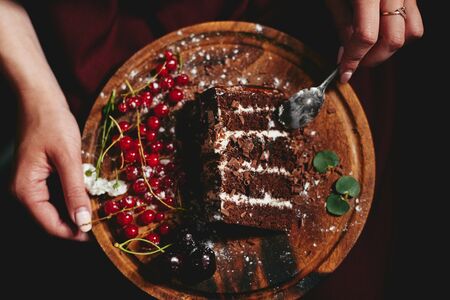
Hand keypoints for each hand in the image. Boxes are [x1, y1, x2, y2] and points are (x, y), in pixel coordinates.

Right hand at [11, 91, 91, 240]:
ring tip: (102, 208)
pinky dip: (74, 196)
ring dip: (78, 209)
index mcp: (26, 190)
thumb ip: (75, 191)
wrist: (41, 98)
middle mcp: (25, 191)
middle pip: (54, 219)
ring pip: (57, 208)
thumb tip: (83, 222)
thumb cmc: (52, 123)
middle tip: (105, 220)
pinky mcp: (41, 176)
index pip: (51, 225)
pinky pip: (58, 194)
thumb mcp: (68, 157)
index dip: (76, 232)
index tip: (100, 234)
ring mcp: (32, 184)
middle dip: (79, 221)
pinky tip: (91, 193)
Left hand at [326, 0, 423, 81]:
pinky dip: (399, 35)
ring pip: (409, 33)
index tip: (344, 74)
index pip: (366, 37)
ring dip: (388, 49)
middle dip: (372, 59)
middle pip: (392, 39)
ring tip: (368, 49)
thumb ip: (342, 24)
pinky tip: (380, 35)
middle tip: (354, 63)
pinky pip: (414, 22)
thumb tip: (346, 54)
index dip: (353, 60)